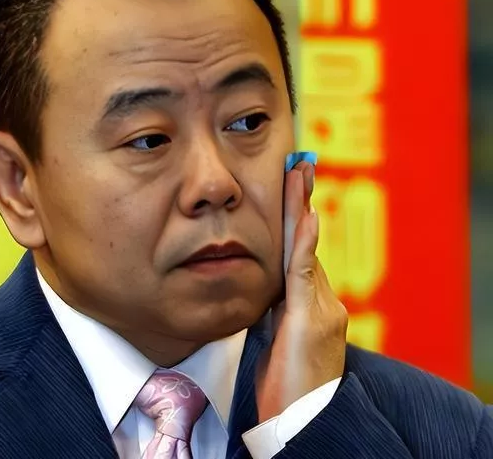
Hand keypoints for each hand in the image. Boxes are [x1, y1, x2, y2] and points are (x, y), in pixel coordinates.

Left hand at [255, 162, 347, 421]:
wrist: (303, 420)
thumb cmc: (286, 387)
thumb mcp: (275, 341)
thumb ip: (274, 311)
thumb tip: (263, 289)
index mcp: (309, 305)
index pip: (300, 253)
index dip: (295, 220)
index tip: (292, 187)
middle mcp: (323, 301)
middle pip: (306, 244)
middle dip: (301, 204)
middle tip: (299, 165)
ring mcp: (322, 308)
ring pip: (307, 251)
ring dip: (301, 211)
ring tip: (299, 174)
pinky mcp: (312, 319)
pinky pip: (305, 274)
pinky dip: (305, 244)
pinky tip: (304, 217)